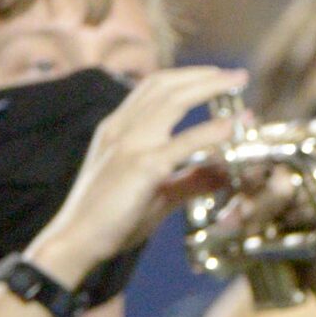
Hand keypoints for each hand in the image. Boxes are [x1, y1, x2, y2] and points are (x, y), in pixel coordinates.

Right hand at [25, 67, 245, 286]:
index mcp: (118, 130)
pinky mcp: (141, 168)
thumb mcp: (158, 193)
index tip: (216, 76)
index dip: (187, 78)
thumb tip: (223, 172)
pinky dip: (210, 131)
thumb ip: (190, 180)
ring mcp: (130, 146)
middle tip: (237, 75)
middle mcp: (121, 129)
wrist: (76, 241)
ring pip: (172, 101)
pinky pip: (181, 143)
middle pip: (164, 85)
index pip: (153, 88)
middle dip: (204, 75)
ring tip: (239, 83)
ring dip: (209, 88)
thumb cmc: (112, 219)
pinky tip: (232, 127)